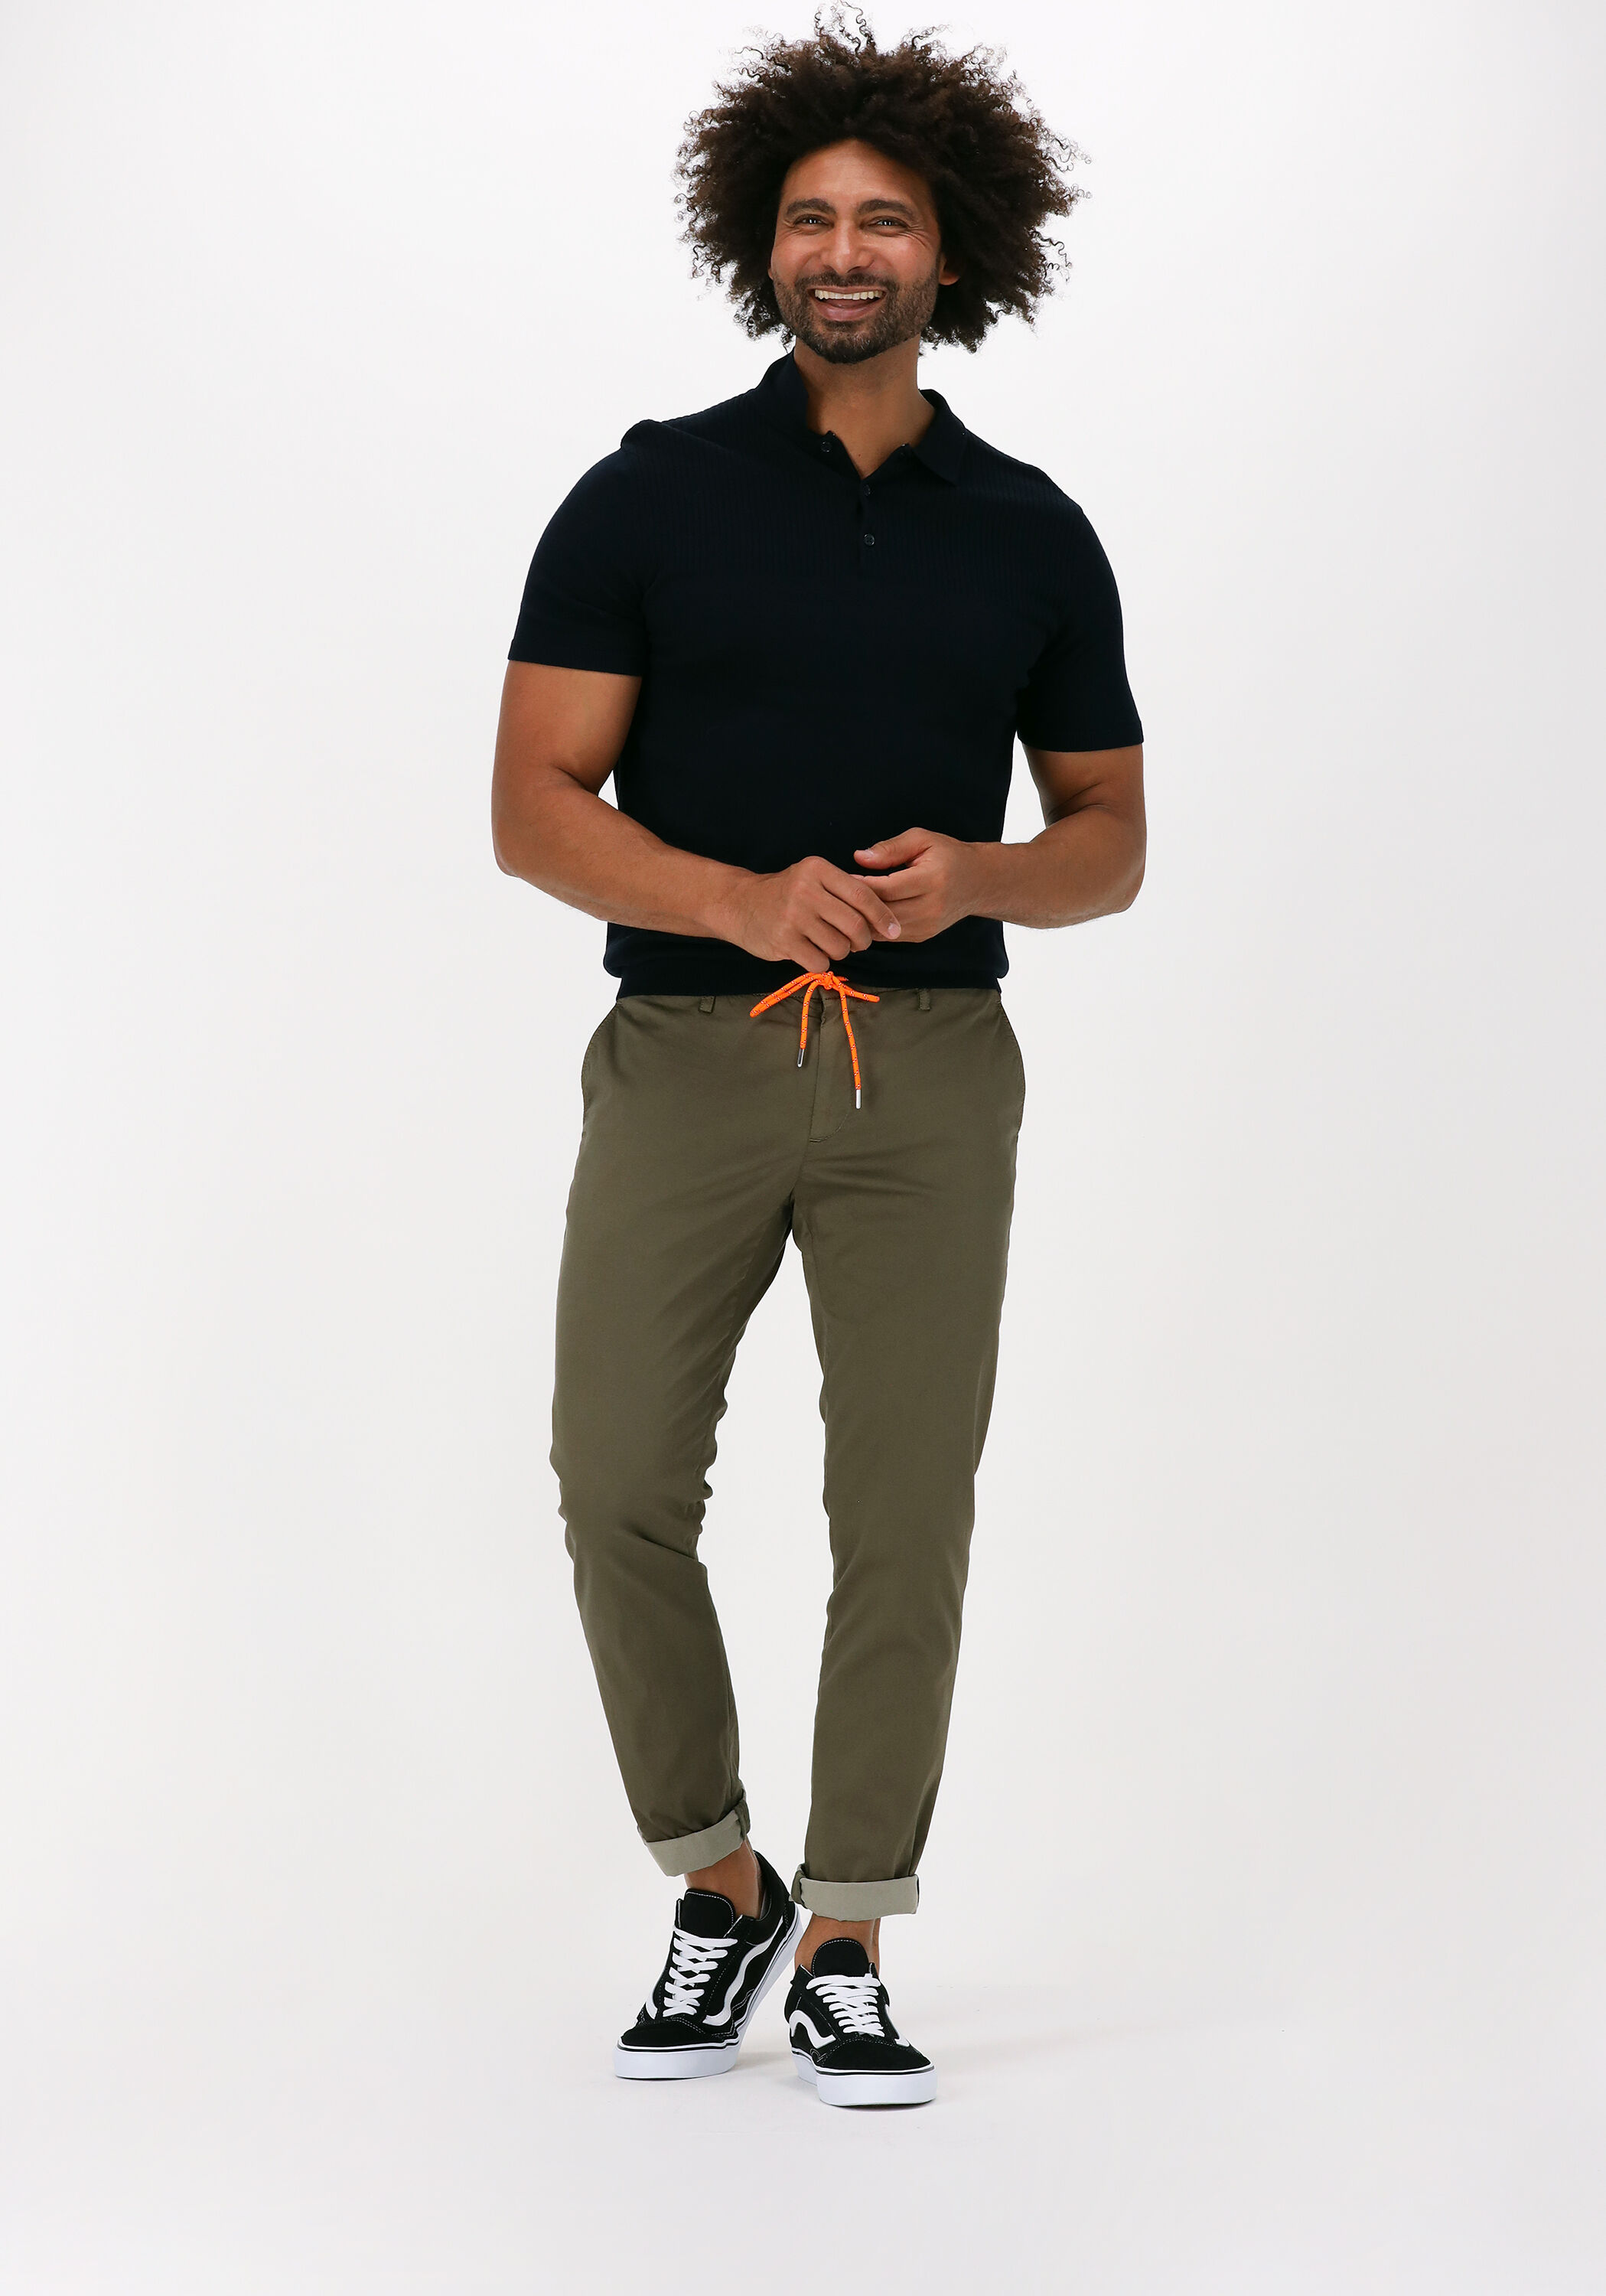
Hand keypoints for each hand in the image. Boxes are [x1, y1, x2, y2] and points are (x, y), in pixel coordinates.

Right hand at [719, 855, 901, 972]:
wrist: (739, 904)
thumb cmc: (784, 893)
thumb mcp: (811, 878)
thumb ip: (842, 891)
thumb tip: (884, 918)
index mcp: (818, 869)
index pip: (862, 895)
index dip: (883, 916)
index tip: (895, 930)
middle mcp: (806, 890)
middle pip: (855, 925)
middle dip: (863, 941)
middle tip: (858, 943)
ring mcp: (793, 916)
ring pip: (839, 947)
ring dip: (840, 952)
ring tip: (827, 944)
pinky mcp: (784, 941)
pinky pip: (819, 962)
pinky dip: (821, 963)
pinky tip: (809, 952)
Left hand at [853, 828, 982, 941]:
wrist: (978, 882)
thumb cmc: (948, 856)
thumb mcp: (922, 839)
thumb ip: (890, 848)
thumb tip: (859, 858)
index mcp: (932, 879)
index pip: (888, 888)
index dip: (862, 886)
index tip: (841, 879)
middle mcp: (932, 907)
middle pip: (884, 912)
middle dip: (858, 906)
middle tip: (836, 895)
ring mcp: (928, 926)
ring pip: (884, 930)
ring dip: (863, 920)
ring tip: (845, 907)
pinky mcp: (924, 936)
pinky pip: (890, 936)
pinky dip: (873, 928)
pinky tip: (861, 916)